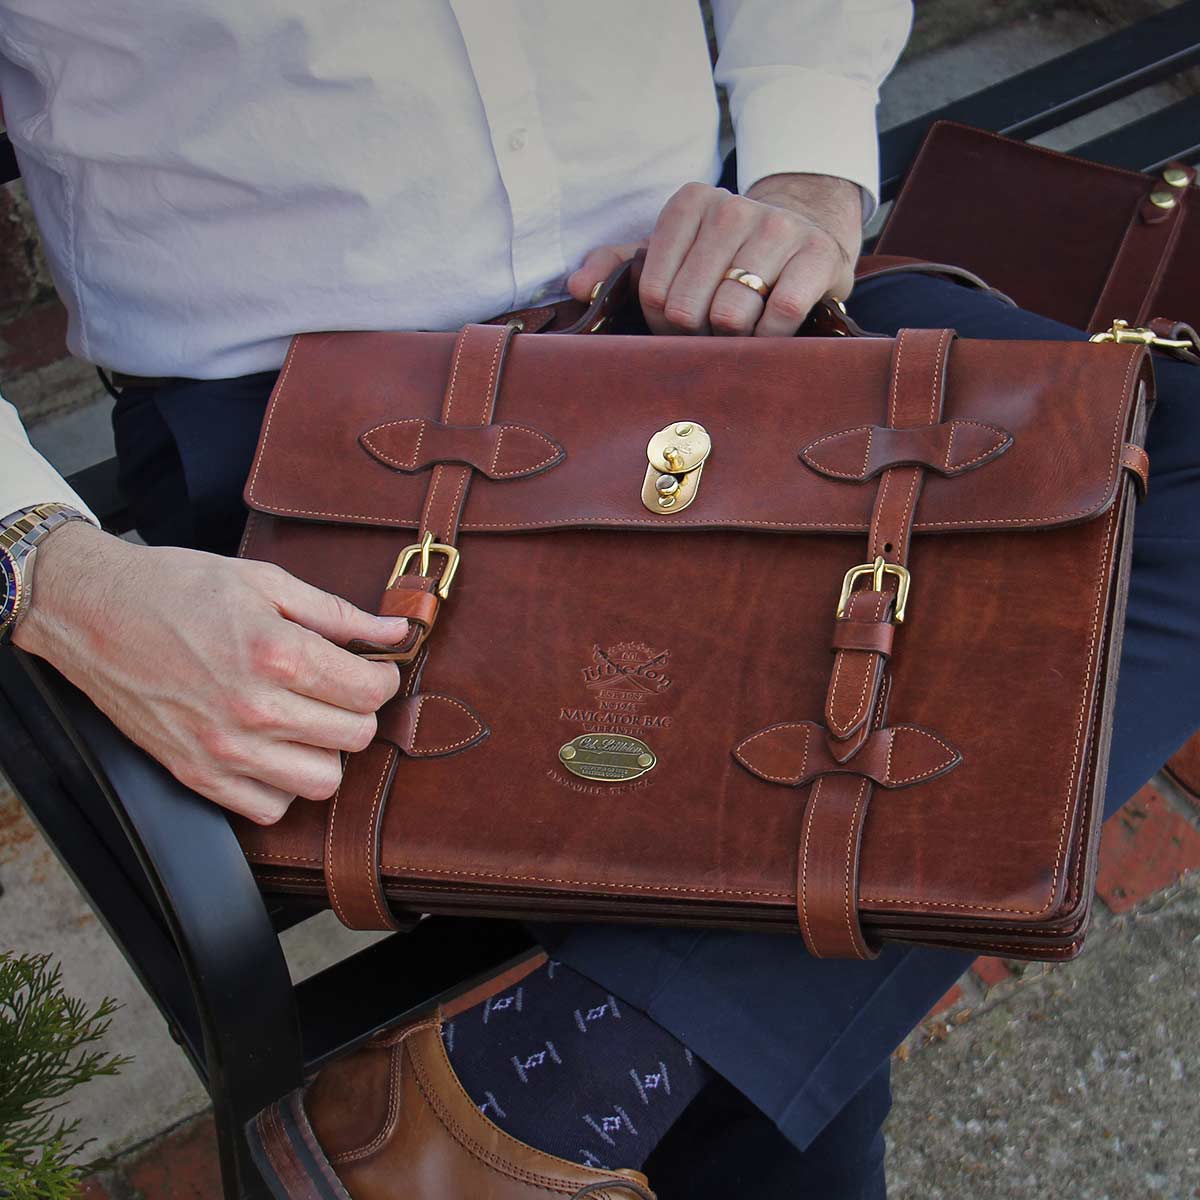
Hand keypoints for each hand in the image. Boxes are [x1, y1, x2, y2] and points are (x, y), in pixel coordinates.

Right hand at [15, 524, 407, 824]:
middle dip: (357, 710)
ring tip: (305, 720)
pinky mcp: (197, 775)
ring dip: (324, 751)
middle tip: (337, 689)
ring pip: (322, 781)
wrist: (91, 611)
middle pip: (356, 737)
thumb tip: (396, 632)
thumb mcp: (265, 583)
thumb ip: (338, 613)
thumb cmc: (176, 588)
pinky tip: (273, 749)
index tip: (371, 668)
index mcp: (278, 654)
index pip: (371, 692)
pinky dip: (282, 784)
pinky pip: (270, 808)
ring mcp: (225, 750)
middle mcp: (256, 709)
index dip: (382, 677)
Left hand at [568, 172, 861, 336]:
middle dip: (698, 333)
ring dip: (735, 338)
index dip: (664, 322)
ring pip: (730, 316)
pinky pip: (780, 316)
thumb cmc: (726, 257)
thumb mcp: (672, 254)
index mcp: (690, 204)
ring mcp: (779, 229)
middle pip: (688, 309)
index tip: (682, 319)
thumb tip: (577, 288)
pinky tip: (773, 328)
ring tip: (743, 326)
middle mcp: (732, 208)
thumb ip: (618, 267)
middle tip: (713, 328)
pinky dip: (772, 337)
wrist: (807, 234)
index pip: (654, 292)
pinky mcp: (817, 256)